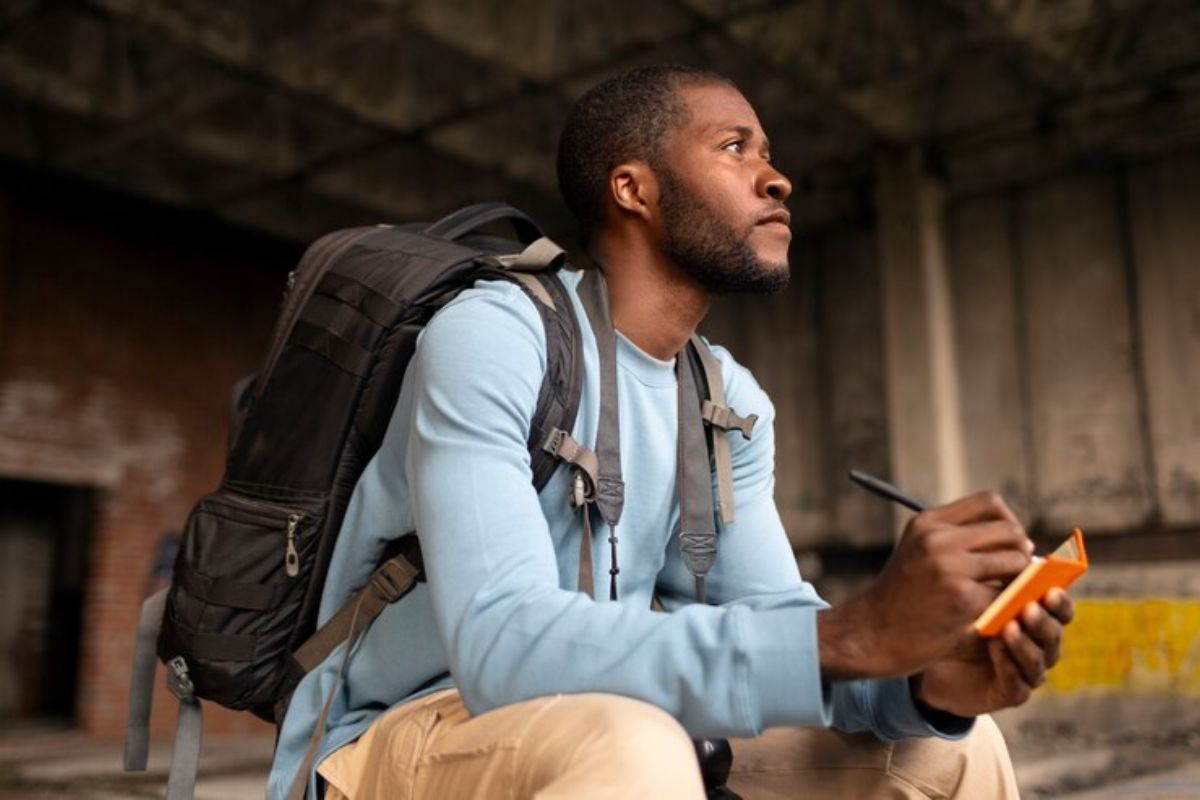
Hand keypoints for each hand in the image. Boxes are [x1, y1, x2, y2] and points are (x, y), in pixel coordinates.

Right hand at [818, 492, 1032, 679]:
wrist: (872, 633)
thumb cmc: (903, 596)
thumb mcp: (920, 551)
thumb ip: (960, 539)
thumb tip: (1025, 541)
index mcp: (928, 522)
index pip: (990, 502)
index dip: (1008, 520)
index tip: (1006, 544)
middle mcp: (938, 539)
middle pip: (1009, 529)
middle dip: (1020, 551)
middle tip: (1013, 572)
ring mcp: (950, 568)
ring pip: (1015, 560)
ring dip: (1019, 579)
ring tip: (1005, 593)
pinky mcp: (963, 599)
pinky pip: (1008, 595)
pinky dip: (1007, 605)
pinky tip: (994, 613)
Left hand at [912, 588, 1074, 716]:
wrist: (933, 658)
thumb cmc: (959, 619)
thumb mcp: (974, 596)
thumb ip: (996, 580)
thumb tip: (1011, 551)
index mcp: (1037, 618)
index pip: (1059, 608)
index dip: (1059, 600)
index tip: (1050, 587)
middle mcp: (1038, 645)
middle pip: (1053, 633)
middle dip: (1043, 620)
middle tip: (1030, 606)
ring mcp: (1027, 671)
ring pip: (1038, 659)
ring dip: (1025, 642)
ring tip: (1009, 626)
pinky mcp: (1010, 693)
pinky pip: (1017, 684)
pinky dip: (1009, 666)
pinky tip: (996, 648)